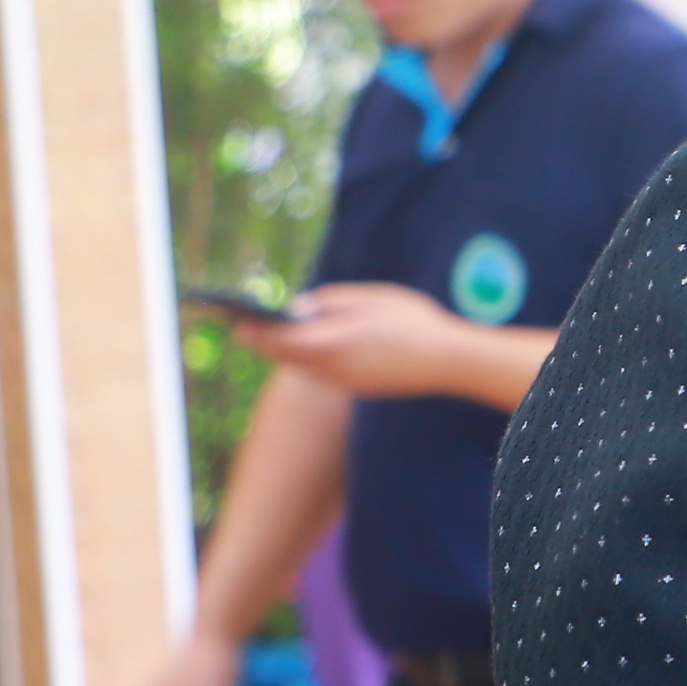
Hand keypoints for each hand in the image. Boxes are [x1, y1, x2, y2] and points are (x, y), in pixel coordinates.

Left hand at [251, 283, 496, 399]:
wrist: (450, 361)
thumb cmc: (415, 321)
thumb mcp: (374, 297)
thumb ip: (332, 301)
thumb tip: (298, 309)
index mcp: (336, 340)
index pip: (283, 338)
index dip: (256, 329)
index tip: (236, 319)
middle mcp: (335, 366)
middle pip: (287, 355)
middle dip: (264, 341)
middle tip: (243, 326)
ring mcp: (346, 381)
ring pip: (303, 366)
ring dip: (286, 352)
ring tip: (268, 336)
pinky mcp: (358, 388)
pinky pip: (322, 373)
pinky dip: (308, 360)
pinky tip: (305, 349)